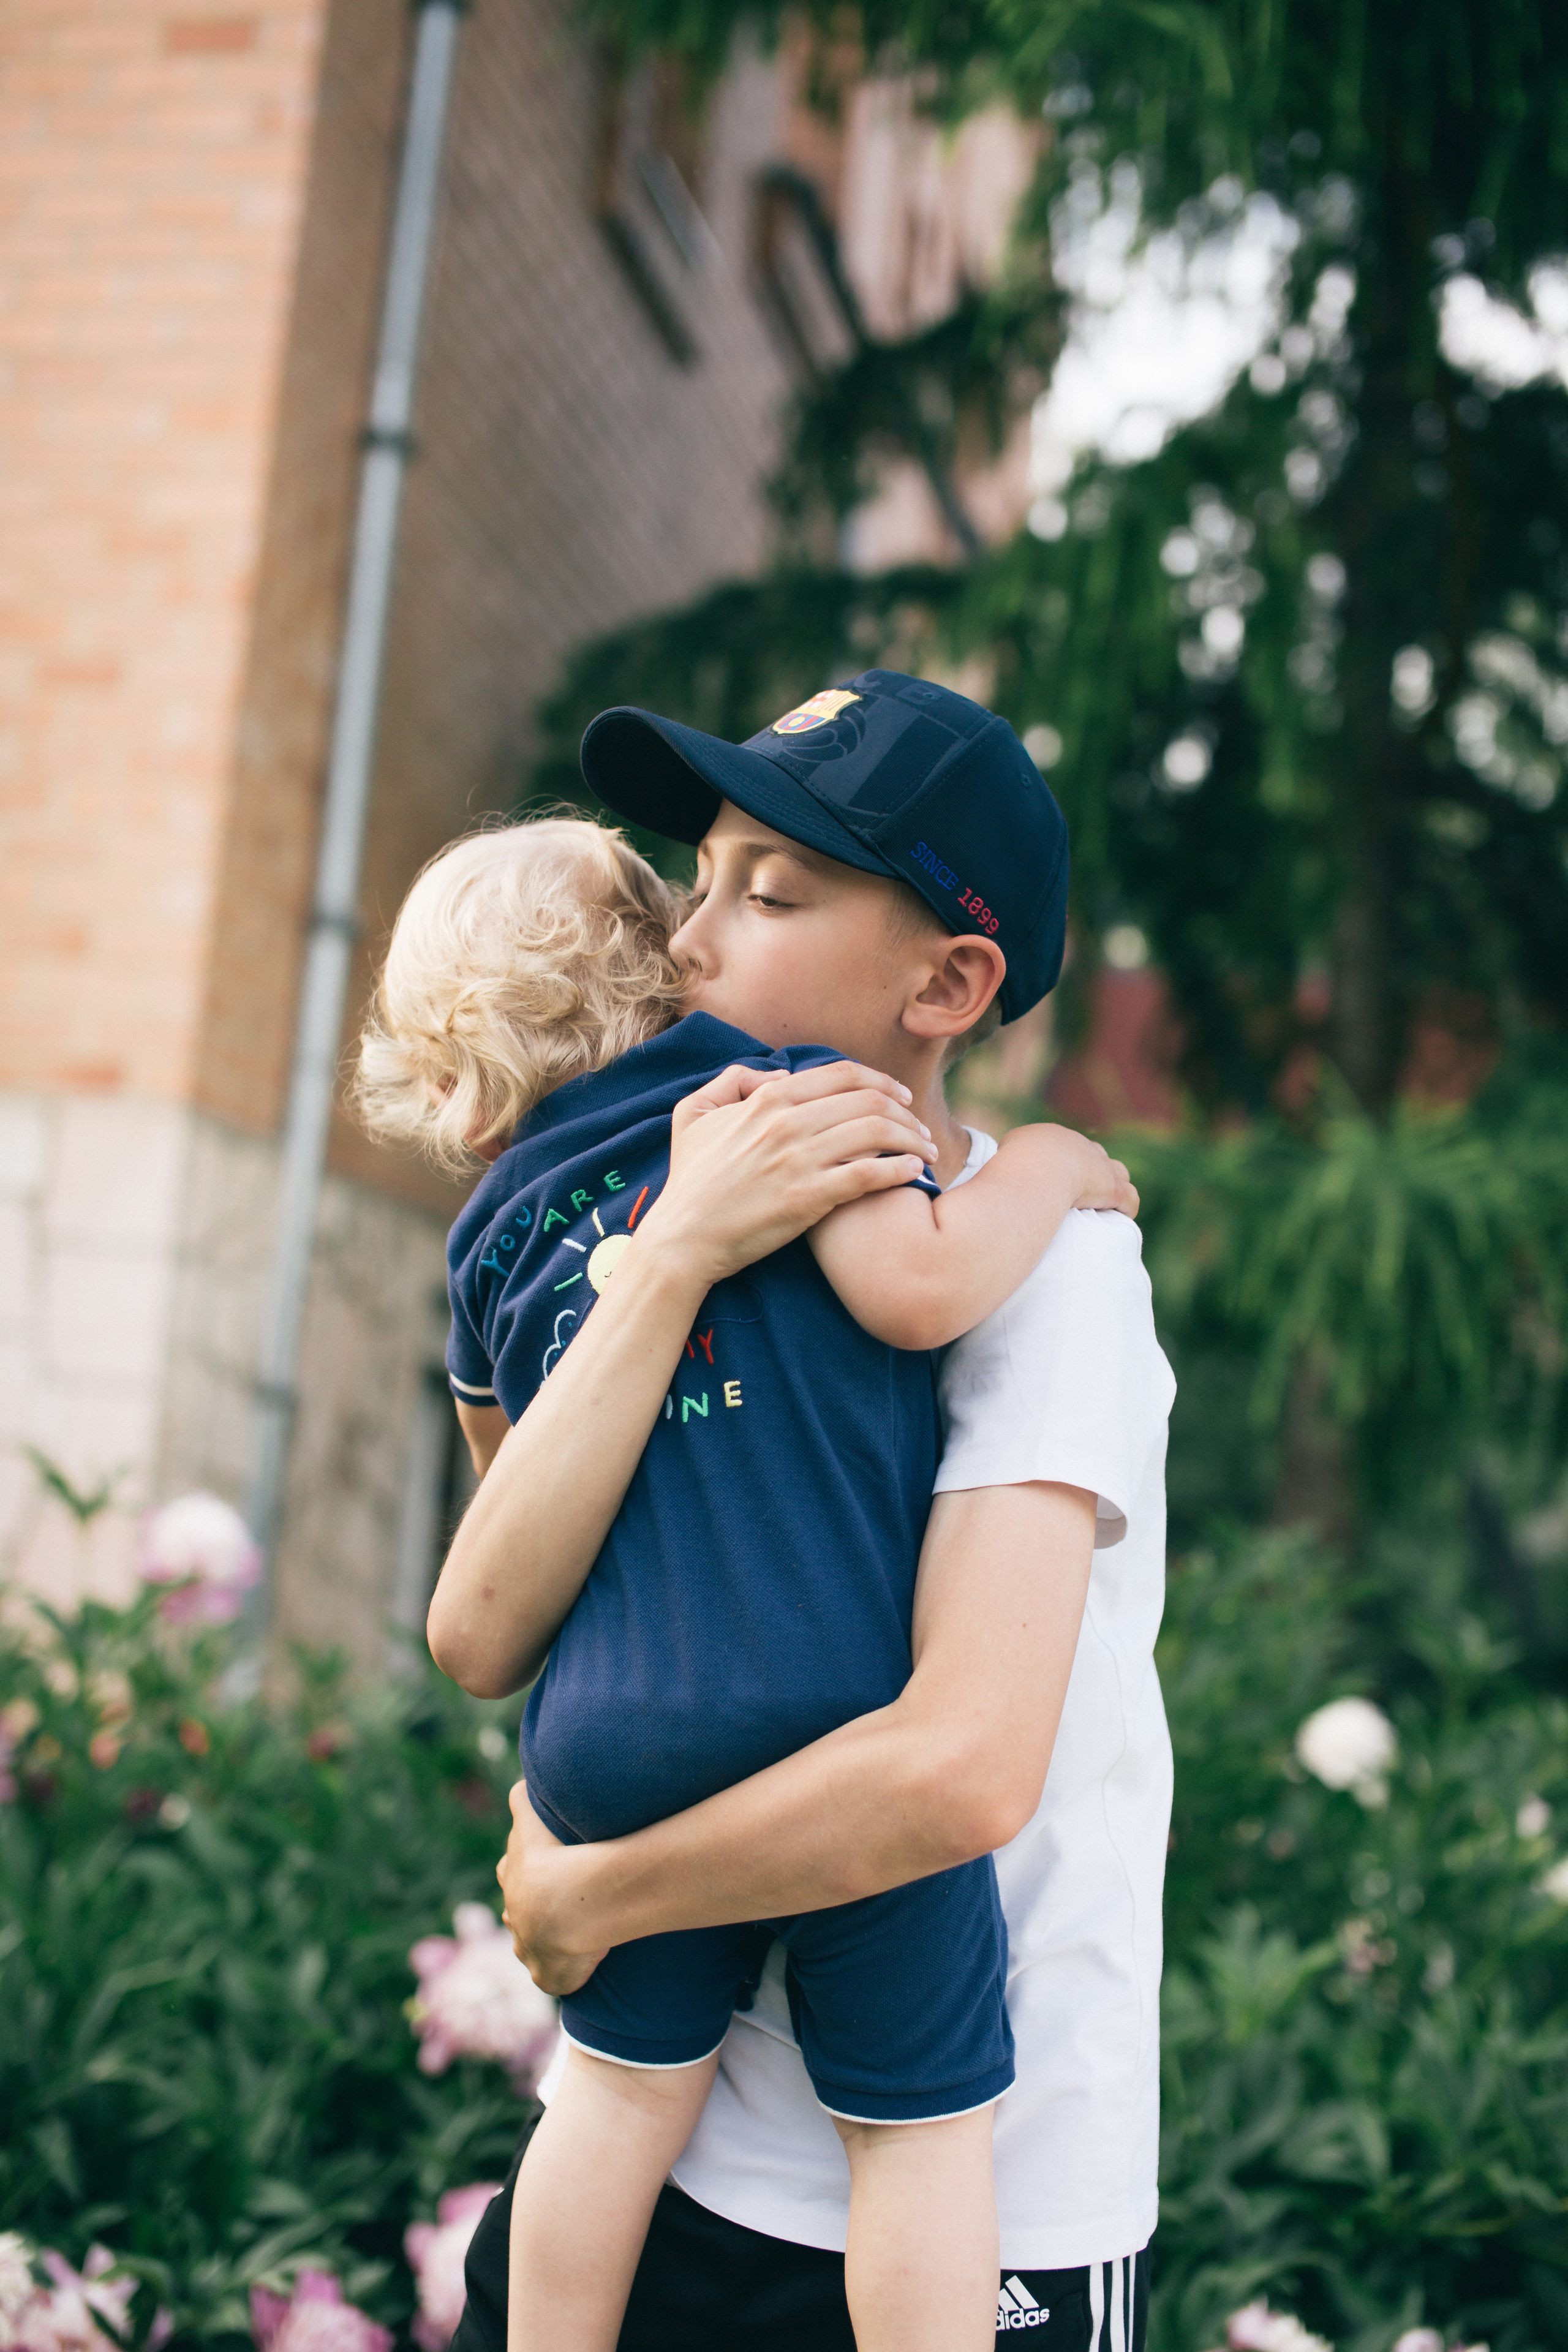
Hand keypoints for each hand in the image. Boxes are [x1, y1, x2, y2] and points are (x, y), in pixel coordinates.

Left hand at [497, 1782, 607, 1996]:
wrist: (565, 1907)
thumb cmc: (553, 1859)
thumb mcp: (532, 1819)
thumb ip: (522, 1800)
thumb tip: (520, 1783)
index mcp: (512, 1877)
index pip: (510, 1870)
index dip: (521, 1869)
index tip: (535, 1868)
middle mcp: (515, 1915)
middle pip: (515, 1911)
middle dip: (526, 1909)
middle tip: (549, 1906)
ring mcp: (528, 1948)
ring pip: (528, 1945)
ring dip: (541, 1941)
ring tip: (561, 1939)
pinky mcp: (547, 1976)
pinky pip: (551, 1977)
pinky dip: (560, 1974)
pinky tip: (574, 1970)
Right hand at [637, 1060, 935, 1284]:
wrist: (683, 1238)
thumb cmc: (689, 1179)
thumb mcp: (693, 1114)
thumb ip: (733, 1080)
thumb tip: (779, 1076)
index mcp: (767, 1099)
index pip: (843, 1075)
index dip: (881, 1080)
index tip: (900, 1096)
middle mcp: (788, 1123)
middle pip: (869, 1101)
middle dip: (906, 1111)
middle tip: (921, 1127)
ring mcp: (800, 1160)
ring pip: (876, 1133)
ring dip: (912, 1138)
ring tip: (928, 1151)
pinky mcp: (810, 1198)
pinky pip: (869, 1174)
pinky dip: (900, 1168)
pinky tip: (914, 1172)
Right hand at [999, 1123, 1138, 1218]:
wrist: (1037, 1171)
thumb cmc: (1013, 1168)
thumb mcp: (1002, 1156)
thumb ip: (1005, 1159)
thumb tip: (998, 1170)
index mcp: (1055, 1137)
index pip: (1066, 1148)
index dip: (1065, 1165)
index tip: (1058, 1184)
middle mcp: (1082, 1146)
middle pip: (1094, 1156)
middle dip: (1091, 1172)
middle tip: (1079, 1196)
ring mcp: (1101, 1166)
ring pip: (1118, 1172)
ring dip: (1113, 1186)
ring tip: (1103, 1206)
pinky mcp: (1114, 1188)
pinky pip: (1129, 1198)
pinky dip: (1125, 1208)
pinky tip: (1119, 1218)